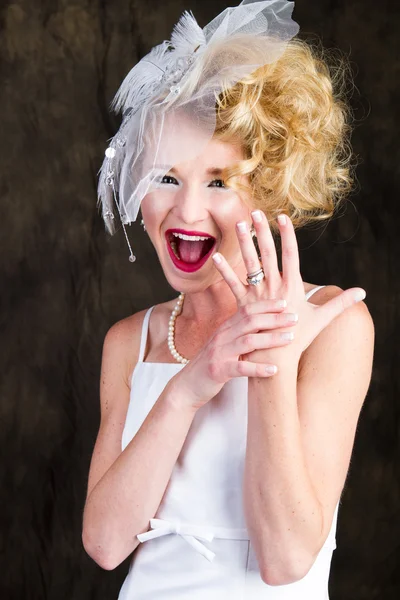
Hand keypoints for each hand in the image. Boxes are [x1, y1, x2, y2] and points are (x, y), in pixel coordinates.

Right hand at [175, 298, 299, 410]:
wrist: (188, 385)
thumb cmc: (212, 364)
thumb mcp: (225, 344)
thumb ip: (241, 334)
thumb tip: (264, 325)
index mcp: (225, 328)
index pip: (247, 310)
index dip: (266, 305)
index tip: (286, 303)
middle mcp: (222, 337)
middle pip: (250, 321)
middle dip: (274, 318)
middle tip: (295, 318)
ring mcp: (219, 353)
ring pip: (248, 341)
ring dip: (271, 339)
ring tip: (291, 339)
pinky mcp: (218, 371)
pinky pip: (240, 368)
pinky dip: (258, 368)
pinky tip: (274, 370)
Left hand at [210, 211, 366, 369]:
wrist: (275, 358)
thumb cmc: (299, 338)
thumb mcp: (322, 318)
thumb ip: (340, 303)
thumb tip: (362, 293)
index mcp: (292, 286)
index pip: (290, 254)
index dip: (287, 234)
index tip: (282, 216)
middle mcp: (273, 286)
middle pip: (267, 253)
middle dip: (262, 230)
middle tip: (255, 211)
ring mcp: (256, 294)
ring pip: (249, 263)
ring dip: (244, 242)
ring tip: (239, 223)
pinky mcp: (243, 304)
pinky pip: (231, 284)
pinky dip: (224, 270)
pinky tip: (215, 256)